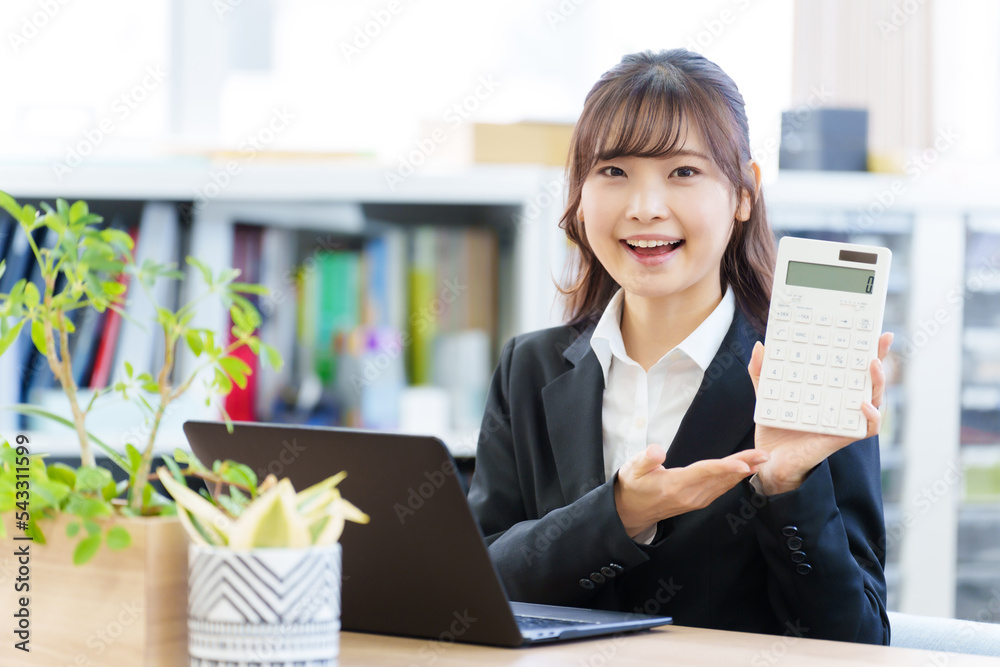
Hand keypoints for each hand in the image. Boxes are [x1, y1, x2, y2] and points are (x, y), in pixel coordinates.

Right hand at [613, 443, 769, 538]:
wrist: (632, 511)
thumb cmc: (633, 486)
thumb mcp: (632, 470)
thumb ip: (645, 459)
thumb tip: (657, 450)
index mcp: (675, 485)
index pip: (705, 472)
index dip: (726, 467)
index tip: (745, 463)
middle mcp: (690, 494)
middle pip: (721, 477)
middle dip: (744, 464)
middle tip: (764, 455)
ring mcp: (695, 500)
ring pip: (724, 483)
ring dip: (743, 471)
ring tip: (760, 459)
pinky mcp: (698, 501)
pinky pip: (720, 489)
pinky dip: (734, 478)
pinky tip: (744, 471)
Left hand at [747, 332, 893, 494]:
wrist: (768, 459)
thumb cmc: (774, 427)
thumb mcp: (766, 394)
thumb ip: (762, 371)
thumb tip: (760, 346)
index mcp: (828, 389)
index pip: (850, 365)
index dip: (864, 348)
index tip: (870, 329)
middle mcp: (842, 402)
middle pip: (868, 378)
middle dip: (880, 356)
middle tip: (883, 338)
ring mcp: (845, 419)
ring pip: (875, 399)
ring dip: (878, 382)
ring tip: (873, 364)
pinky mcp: (843, 437)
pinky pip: (867, 428)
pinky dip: (871, 417)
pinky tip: (864, 404)